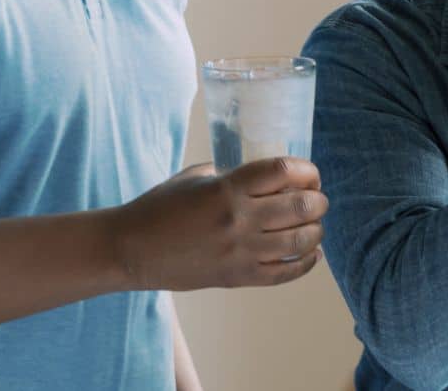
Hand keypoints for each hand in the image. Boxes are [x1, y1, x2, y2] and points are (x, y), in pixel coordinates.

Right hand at [108, 157, 326, 291]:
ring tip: (314, 225)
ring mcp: (240, 251)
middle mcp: (238, 219)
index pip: (284, 171)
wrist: (130, 250)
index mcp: (227, 188)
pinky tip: (312, 254)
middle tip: (317, 199)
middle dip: (318, 201)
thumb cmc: (159, 208)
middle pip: (301, 206)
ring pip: (299, 241)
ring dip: (315, 231)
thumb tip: (264, 176)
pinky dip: (305, 263)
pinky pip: (284, 273)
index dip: (307, 170)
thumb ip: (231, 174)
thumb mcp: (195, 177)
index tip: (310, 174)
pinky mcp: (237, 278)